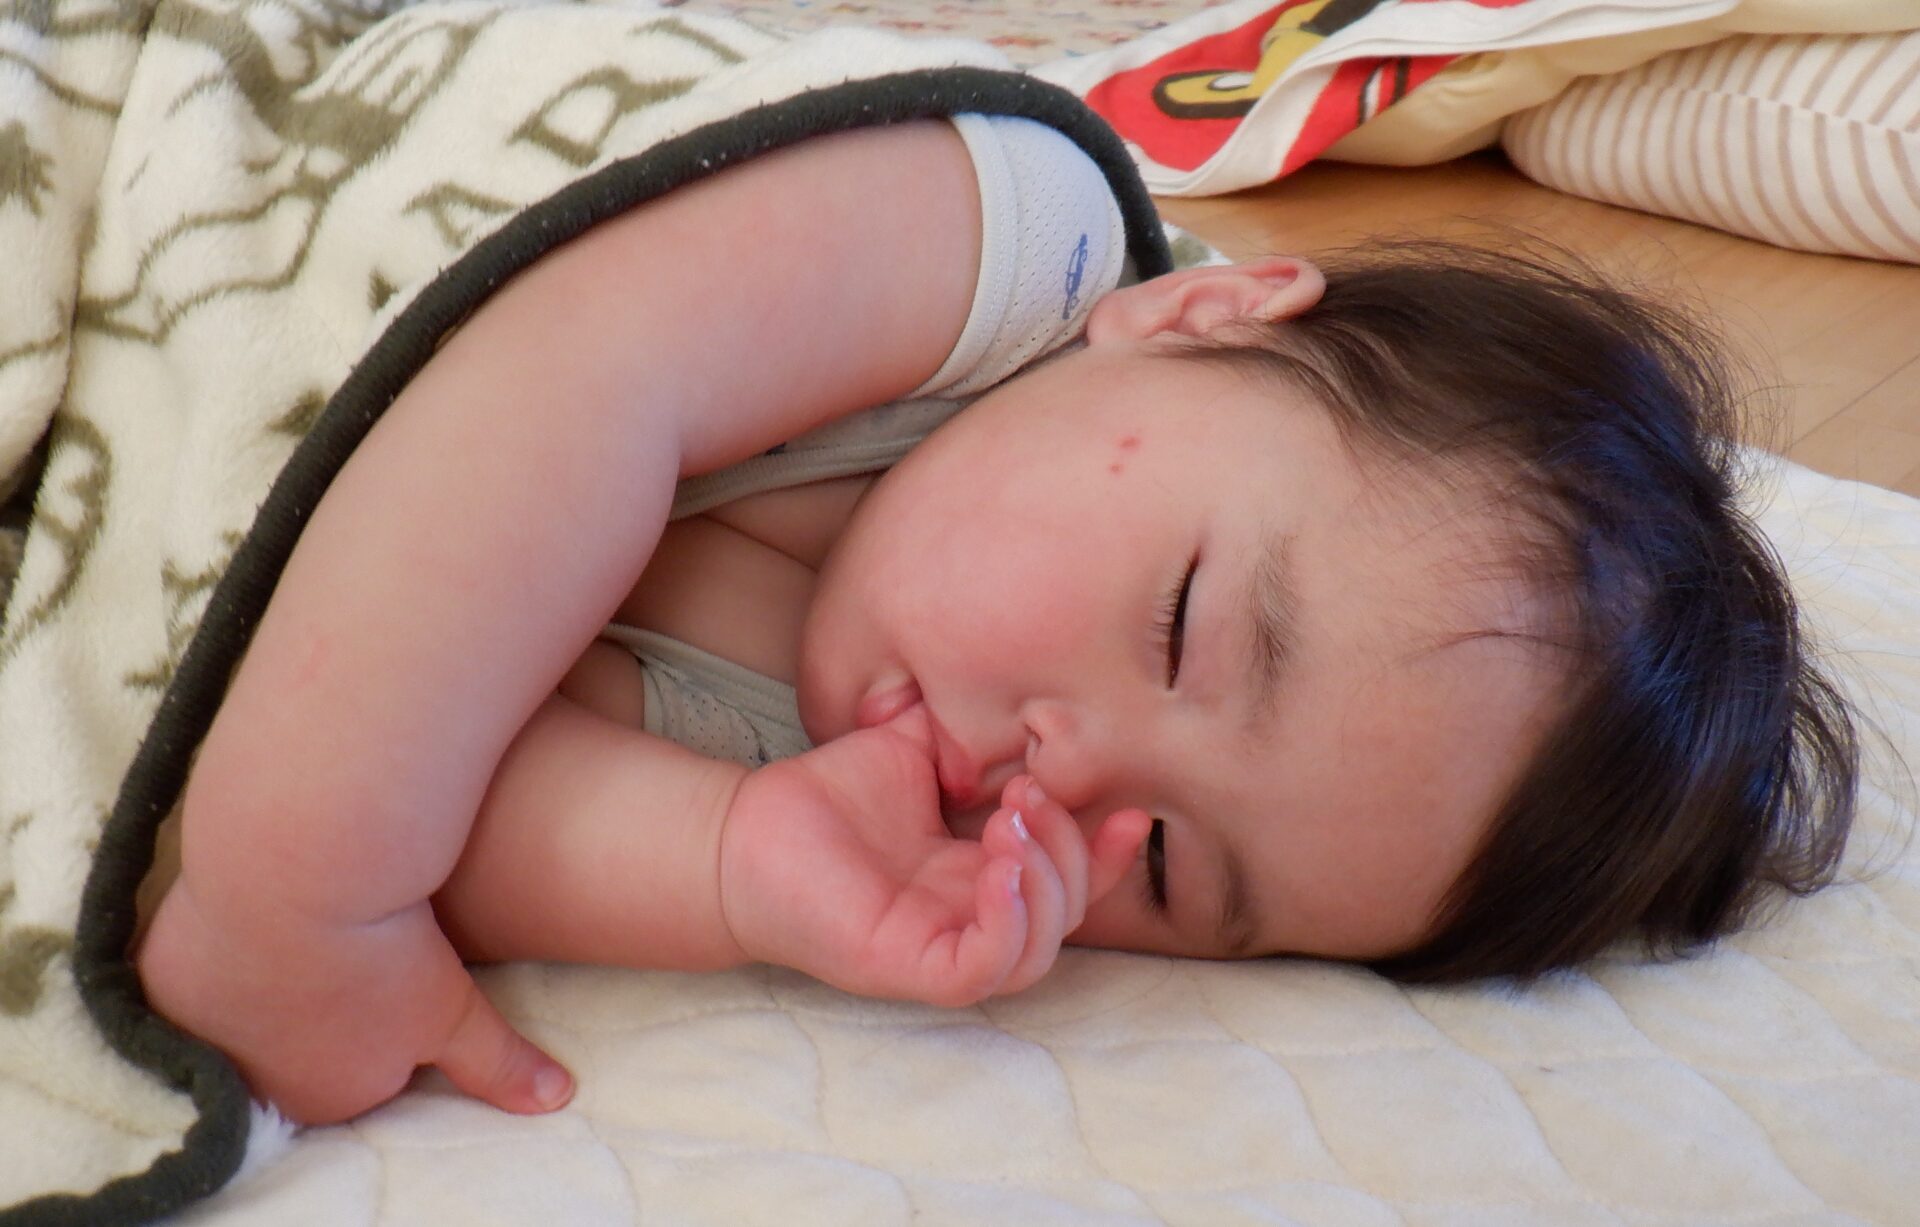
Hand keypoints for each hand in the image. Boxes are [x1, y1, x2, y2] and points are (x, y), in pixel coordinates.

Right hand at [138, 882, 573, 1124]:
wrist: (304, 867)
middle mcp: (244, 1080)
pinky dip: (211, 947)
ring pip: (233, 1008)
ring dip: (256, 976)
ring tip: (292, 925)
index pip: (340, 1077)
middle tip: (338, 950)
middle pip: (281, 1049)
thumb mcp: (453, 1009)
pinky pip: (186, 972)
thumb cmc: (386, 949)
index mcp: (316, 1100)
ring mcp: (191, 1031)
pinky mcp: (156, 979)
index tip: (379, 979)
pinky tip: (244, 913)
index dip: (366, 1022)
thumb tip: (559, 1098)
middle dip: (308, 1007)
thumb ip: (499, 1065)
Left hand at [718, 706, 1150, 1005]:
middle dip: (1070, 852)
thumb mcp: (917, 749)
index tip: (1131, 808)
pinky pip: (987, 967)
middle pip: (1065, 913)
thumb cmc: (824, 800)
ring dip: (1047, 883)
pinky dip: (1009, 920)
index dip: (1107, 853)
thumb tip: (1021, 693)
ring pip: (1038, 950)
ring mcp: (942, 950)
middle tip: (1023, 795)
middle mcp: (968, 922)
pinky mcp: (910, 968)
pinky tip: (994, 863)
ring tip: (1009, 822)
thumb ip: (971, 733)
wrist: (743, 830)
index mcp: (979, 879)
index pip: (1068, 881)